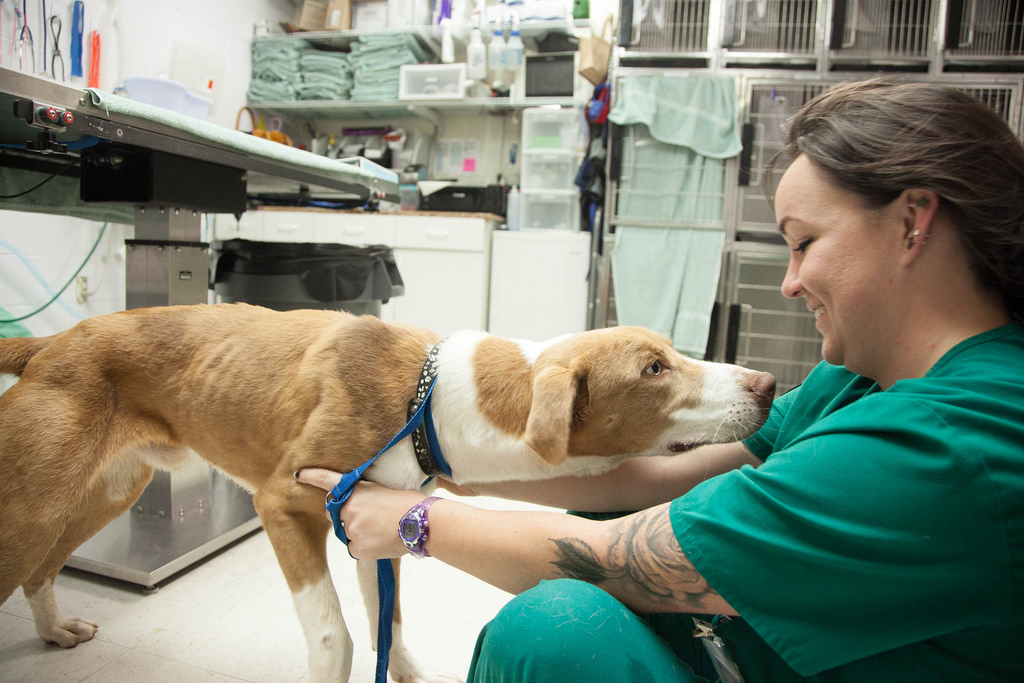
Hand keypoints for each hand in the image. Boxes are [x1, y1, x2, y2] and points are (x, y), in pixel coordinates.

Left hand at [295, 469, 425, 559]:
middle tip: (368, 519)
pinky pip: (354, 549)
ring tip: (382, 530)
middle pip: (334, 515)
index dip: (312, 477)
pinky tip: (382, 542)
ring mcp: (351, 528)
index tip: (298, 474)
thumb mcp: (385, 492)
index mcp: (357, 490)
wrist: (422, 523)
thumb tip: (363, 511)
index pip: (328, 481)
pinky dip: (365, 547)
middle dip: (345, 517)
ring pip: (347, 533)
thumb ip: (367, 498)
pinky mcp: (356, 546)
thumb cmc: (411, 505)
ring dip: (358, 533)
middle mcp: (349, 508)